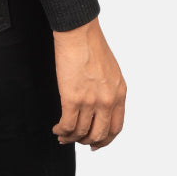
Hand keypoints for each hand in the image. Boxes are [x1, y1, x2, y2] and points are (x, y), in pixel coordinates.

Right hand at [51, 16, 126, 150]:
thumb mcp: (111, 70)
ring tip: (63, 135)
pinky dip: (62, 131)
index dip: (105, 140)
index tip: (96, 143)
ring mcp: (91, 101)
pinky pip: (67, 125)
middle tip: (78, 141)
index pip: (116, 127)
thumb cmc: (90, 43)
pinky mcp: (72, 99)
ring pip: (81, 132)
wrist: (78, 31)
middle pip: (99, 134)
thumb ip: (109, 89)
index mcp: (119, 93)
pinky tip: (57, 129)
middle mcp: (108, 100)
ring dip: (71, 137)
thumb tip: (99, 103)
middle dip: (87, 141)